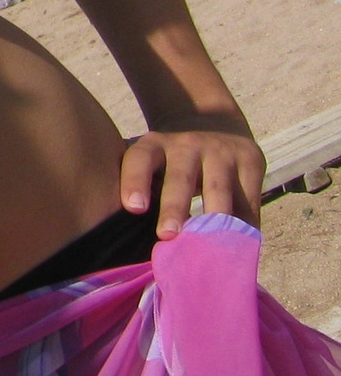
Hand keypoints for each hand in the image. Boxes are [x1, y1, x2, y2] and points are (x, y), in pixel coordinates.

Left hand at [119, 124, 263, 235]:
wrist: (213, 125)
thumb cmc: (170, 160)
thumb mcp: (152, 160)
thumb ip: (141, 187)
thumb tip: (125, 233)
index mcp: (154, 144)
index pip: (139, 159)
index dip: (135, 181)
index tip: (134, 208)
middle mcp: (186, 145)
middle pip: (180, 177)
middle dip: (174, 207)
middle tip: (167, 235)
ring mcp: (221, 152)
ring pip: (218, 190)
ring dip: (214, 222)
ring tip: (210, 250)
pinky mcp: (251, 161)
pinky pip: (248, 201)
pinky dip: (245, 228)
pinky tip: (240, 249)